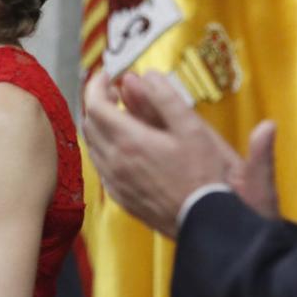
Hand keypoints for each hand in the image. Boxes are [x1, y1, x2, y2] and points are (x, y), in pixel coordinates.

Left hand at [81, 70, 277, 235]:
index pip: (94, 105)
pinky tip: (126, 147)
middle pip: (89, 124)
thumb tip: (143, 75)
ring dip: (100, 127)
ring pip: (93, 147)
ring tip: (122, 116)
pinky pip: (102, 168)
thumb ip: (165, 98)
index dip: (96, 85)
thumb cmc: (205, 173)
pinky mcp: (122, 198)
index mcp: (129, 141)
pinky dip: (106, 150)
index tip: (108, 75)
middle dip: (98, 102)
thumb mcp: (193, 128)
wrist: (207, 221)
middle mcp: (114, 162)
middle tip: (117, 92)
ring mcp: (116, 183)